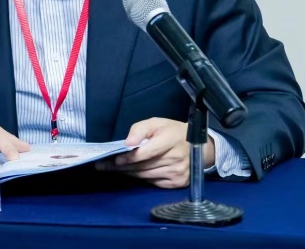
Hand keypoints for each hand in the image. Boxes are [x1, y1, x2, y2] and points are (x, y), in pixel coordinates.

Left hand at [94, 117, 215, 188]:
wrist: (199, 146)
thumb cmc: (173, 132)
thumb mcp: (156, 122)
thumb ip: (139, 130)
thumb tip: (128, 144)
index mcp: (170, 140)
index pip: (144, 153)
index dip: (127, 158)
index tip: (113, 159)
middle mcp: (175, 159)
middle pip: (142, 166)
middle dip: (122, 166)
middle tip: (104, 166)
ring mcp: (178, 173)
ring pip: (146, 176)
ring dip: (129, 173)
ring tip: (114, 169)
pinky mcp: (178, 182)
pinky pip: (153, 182)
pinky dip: (142, 177)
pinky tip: (133, 172)